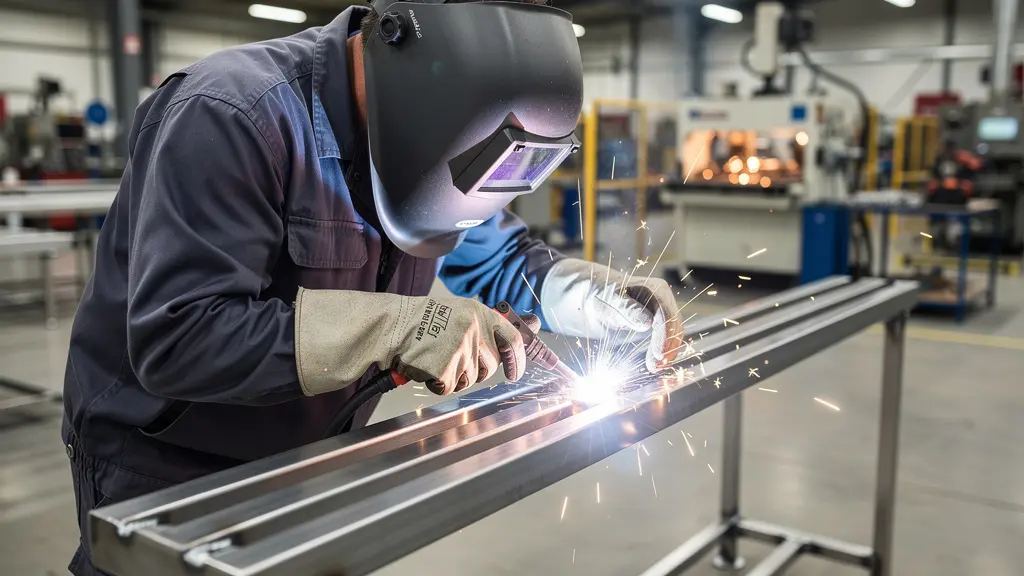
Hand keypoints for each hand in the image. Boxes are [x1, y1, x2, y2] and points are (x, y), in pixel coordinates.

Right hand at [392, 296, 527, 394]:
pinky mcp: (445, 366)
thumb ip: (492, 324)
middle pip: (489, 367)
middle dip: (475, 370)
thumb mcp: (461, 312)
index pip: (514, 340)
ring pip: (469, 379)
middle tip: (453, 359)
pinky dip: (437, 383)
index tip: (515, 373)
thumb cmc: (423, 321)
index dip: (518, 360)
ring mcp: (460, 348)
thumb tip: (533, 324)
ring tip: (435, 357)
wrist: (392, 326)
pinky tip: (426, 367)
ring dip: (454, 376)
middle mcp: (474, 329)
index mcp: (480, 313)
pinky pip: (449, 386)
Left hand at [539, 259, 683, 371]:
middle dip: (668, 347)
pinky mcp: (658, 326)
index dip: (665, 336)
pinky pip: (667, 340)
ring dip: (666, 353)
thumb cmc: (599, 294)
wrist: (593, 296)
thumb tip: (647, 323)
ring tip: (653, 367)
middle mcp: (663, 300)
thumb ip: (626, 309)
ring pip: (673, 336)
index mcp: (654, 289)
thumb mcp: (608, 299)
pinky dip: (662, 353)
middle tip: (655, 366)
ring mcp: (663, 313)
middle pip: (674, 326)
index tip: (658, 354)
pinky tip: (653, 363)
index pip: (667, 314)